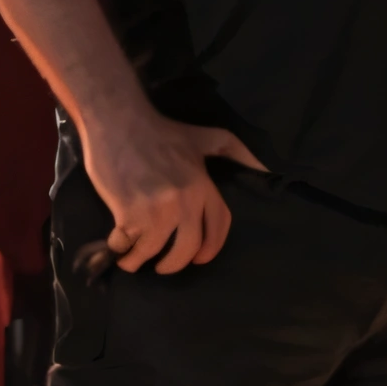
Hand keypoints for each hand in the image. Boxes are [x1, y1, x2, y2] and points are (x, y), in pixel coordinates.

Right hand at [84, 110, 265, 275]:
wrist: (118, 120)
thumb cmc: (161, 130)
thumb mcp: (205, 137)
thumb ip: (236, 151)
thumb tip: (269, 169)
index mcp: (204, 186)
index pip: (217, 227)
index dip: (210, 248)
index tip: (198, 258)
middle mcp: (184, 202)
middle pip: (187, 250)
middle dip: (174, 264)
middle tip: (163, 265)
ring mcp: (156, 210)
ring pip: (153, 252)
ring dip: (140, 260)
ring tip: (133, 258)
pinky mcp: (128, 214)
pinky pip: (126, 246)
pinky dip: (120, 249)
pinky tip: (117, 245)